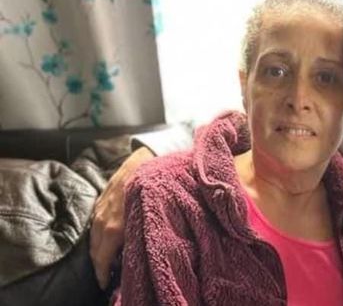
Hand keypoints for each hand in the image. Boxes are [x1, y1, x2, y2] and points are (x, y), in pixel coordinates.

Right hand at [90, 146, 154, 288]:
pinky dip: (97, 234)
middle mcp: (103, 218)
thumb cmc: (152, 186)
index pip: (101, 257)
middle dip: (99, 264)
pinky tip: (104, 238)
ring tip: (105, 260)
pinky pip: (94, 222)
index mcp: (114, 226)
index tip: (105, 283)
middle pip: (95, 249)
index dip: (102, 272)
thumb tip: (136, 250)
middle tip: (106, 276)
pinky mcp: (100, 198)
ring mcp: (100, 207)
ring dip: (97, 250)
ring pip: (92, 236)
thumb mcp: (149, 214)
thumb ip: (138, 233)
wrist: (144, 157)